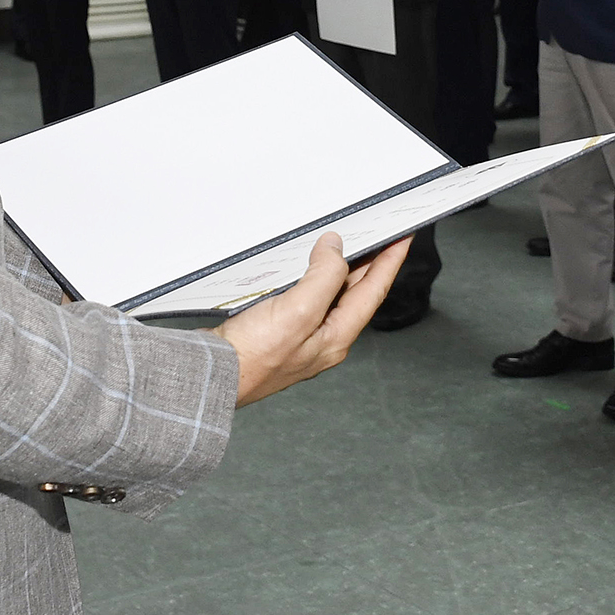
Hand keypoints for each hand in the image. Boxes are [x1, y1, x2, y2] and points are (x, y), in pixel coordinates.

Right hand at [214, 233, 411, 404]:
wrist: (212, 378)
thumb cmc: (252, 358)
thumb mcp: (299, 311)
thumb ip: (324, 277)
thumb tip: (335, 249)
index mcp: (335, 337)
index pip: (373, 292)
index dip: (390, 262)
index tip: (402, 238)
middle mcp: (322, 339)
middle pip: (355, 294)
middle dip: (370, 263)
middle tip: (382, 236)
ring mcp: (300, 337)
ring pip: (331, 295)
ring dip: (342, 268)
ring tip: (351, 245)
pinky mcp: (278, 332)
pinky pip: (307, 298)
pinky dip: (313, 277)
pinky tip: (306, 268)